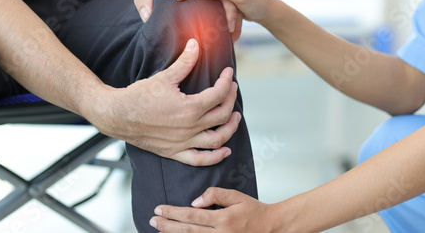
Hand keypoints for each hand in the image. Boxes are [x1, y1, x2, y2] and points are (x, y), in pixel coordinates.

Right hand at [87, 39, 240, 165]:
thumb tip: (196, 43)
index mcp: (190, 108)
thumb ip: (184, 62)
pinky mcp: (174, 152)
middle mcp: (190, 128)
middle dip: (231, 100)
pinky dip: (215, 157)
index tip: (228, 74)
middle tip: (232, 90)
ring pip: (217, 139)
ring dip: (230, 128)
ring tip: (235, 117)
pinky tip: (225, 150)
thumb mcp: (164, 77)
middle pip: (222, 115)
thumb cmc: (139, 95)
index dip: (226, 82)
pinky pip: (200, 160)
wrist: (117, 115)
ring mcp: (183, 142)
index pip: (219, 94)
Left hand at [150, 187, 276, 232]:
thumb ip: (215, 195)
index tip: (159, 209)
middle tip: (152, 220)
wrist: (272, 228)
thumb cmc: (255, 211)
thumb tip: (195, 201)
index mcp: (223, 219)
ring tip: (159, 230)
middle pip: (187, 230)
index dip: (172, 213)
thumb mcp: (237, 196)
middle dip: (167, 225)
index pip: (191, 215)